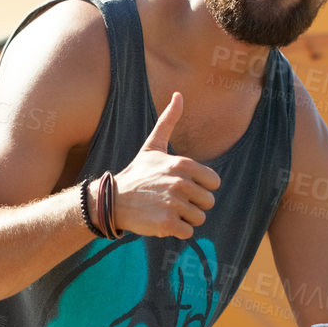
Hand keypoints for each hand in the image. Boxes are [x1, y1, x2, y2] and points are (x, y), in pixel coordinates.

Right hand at [112, 92, 219, 239]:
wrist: (112, 200)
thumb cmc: (137, 174)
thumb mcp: (153, 145)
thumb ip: (168, 121)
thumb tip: (179, 94)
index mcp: (183, 164)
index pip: (214, 183)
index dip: (200, 188)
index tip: (181, 187)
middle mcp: (180, 183)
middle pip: (208, 203)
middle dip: (193, 205)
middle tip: (171, 201)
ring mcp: (174, 204)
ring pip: (199, 219)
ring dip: (184, 219)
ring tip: (165, 210)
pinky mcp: (167, 223)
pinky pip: (187, 232)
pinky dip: (176, 231)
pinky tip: (161, 221)